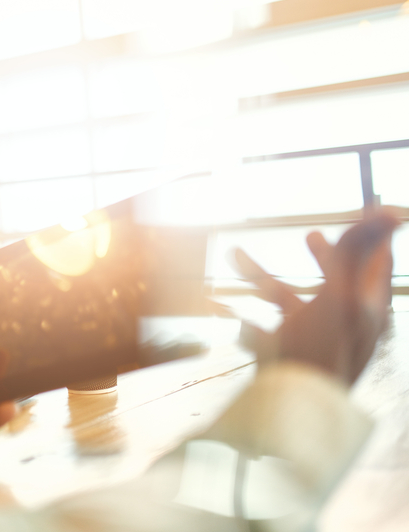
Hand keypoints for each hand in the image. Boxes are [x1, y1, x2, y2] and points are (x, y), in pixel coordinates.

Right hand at [233, 209, 398, 385]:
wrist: (291, 409)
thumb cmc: (319, 352)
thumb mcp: (339, 295)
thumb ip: (356, 253)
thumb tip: (391, 213)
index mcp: (366, 308)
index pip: (377, 263)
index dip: (373, 235)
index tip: (368, 211)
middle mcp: (344, 323)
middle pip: (336, 280)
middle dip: (321, 256)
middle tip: (311, 234)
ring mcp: (315, 341)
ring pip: (290, 300)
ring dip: (260, 276)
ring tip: (233, 255)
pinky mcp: (289, 355)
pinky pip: (268, 327)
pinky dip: (247, 314)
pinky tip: (227, 310)